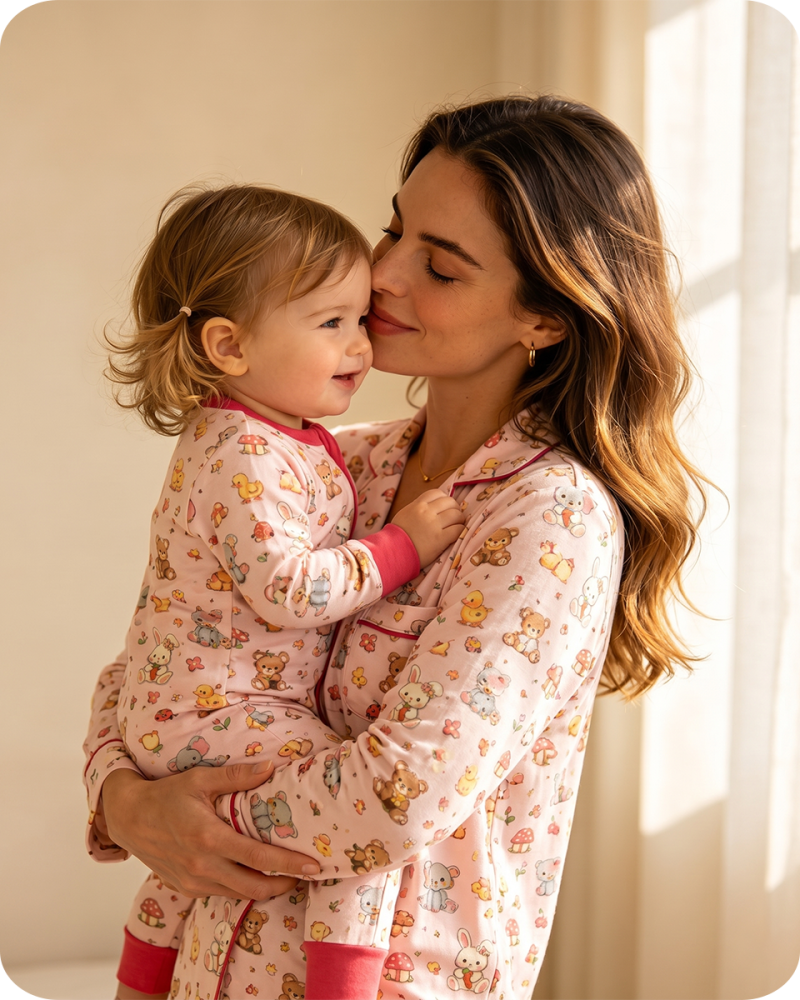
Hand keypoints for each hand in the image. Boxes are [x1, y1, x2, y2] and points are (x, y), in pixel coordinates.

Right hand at [100, 762, 319, 898]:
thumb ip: (236, 776)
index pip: (259, 859)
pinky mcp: (187, 889)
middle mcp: (202, 867)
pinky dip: (243, 888)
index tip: (314, 866)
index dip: (289, 865)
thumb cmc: (166, 795)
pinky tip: (255, 875)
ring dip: (265, 889)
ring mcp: (194, 882)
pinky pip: (222, 893)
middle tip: (308, 874)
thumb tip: (271, 767)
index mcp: (208, 838)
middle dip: (285, 884)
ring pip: (240, 895)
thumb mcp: (199, 779)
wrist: (129, 819)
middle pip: (255, 887)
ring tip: (288, 875)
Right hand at [392, 489, 465, 566]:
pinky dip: (460, 530)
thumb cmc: (397, 536)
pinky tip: (457, 534)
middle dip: (454, 508)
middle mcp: (427, 512)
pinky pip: (458, 529)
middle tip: (454, 517)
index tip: (445, 507)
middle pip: (450, 502)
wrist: (393, 552)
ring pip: (456, 515)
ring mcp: (434, 525)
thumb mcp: (404, 514)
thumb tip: (431, 506)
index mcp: (417, 505)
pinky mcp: (440, 539)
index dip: (444, 499)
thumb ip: (418, 508)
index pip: (437, 493)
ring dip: (459, 520)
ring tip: (457, 525)